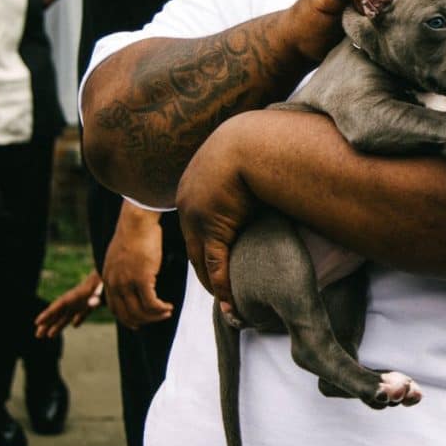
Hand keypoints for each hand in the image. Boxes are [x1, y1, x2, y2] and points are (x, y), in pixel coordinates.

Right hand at [34, 270, 103, 338]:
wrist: (113, 273)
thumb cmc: (105, 280)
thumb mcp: (101, 286)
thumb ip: (97, 296)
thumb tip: (93, 304)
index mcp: (77, 295)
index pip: (59, 305)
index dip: (48, 314)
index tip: (37, 322)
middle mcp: (77, 299)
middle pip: (60, 312)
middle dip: (48, 323)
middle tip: (38, 335)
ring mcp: (84, 300)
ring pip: (68, 314)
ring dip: (59, 324)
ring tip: (49, 336)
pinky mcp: (94, 302)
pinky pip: (83, 312)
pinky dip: (79, 318)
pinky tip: (75, 325)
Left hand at [102, 202, 174, 329]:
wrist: (137, 221)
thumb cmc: (134, 233)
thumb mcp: (121, 255)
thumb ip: (122, 270)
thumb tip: (132, 276)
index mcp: (108, 279)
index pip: (115, 309)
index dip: (128, 318)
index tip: (140, 322)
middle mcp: (115, 284)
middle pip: (127, 315)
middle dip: (143, 321)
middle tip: (158, 318)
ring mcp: (127, 283)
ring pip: (140, 312)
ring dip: (155, 316)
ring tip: (167, 312)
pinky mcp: (141, 279)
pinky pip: (151, 303)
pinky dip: (160, 309)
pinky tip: (168, 306)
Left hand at [176, 114, 260, 314]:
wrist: (249, 142)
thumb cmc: (252, 144)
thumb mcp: (239, 159)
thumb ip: (241, 171)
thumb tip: (257, 172)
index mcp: (191, 187)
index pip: (195, 227)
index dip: (205, 247)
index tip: (215, 262)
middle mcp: (188, 205)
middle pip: (194, 249)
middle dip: (205, 271)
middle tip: (220, 291)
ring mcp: (198, 218)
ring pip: (202, 261)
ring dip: (214, 285)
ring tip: (229, 304)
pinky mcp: (214, 229)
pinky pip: (217, 264)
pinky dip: (224, 285)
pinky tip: (233, 302)